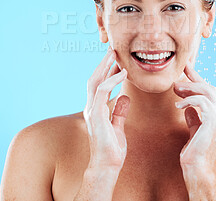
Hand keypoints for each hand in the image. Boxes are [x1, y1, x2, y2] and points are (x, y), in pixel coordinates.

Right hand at [83, 46, 129, 171]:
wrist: (106, 166)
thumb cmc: (112, 149)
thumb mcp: (118, 125)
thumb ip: (119, 111)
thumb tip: (124, 97)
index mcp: (96, 109)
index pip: (100, 84)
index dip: (107, 71)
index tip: (116, 59)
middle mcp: (91, 107)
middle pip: (95, 78)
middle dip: (103, 63)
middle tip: (112, 49)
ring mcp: (92, 110)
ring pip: (95, 81)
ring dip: (105, 66)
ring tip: (114, 53)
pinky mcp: (96, 114)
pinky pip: (102, 91)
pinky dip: (112, 80)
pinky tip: (122, 73)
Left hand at [173, 61, 215, 169]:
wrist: (197, 169)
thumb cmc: (194, 154)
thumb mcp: (193, 131)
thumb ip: (193, 118)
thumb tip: (188, 108)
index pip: (210, 93)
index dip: (198, 79)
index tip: (187, 68)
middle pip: (210, 87)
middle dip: (193, 78)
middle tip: (178, 76)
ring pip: (207, 90)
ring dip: (190, 87)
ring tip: (176, 89)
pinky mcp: (214, 120)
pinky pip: (201, 101)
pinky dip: (188, 100)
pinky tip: (178, 105)